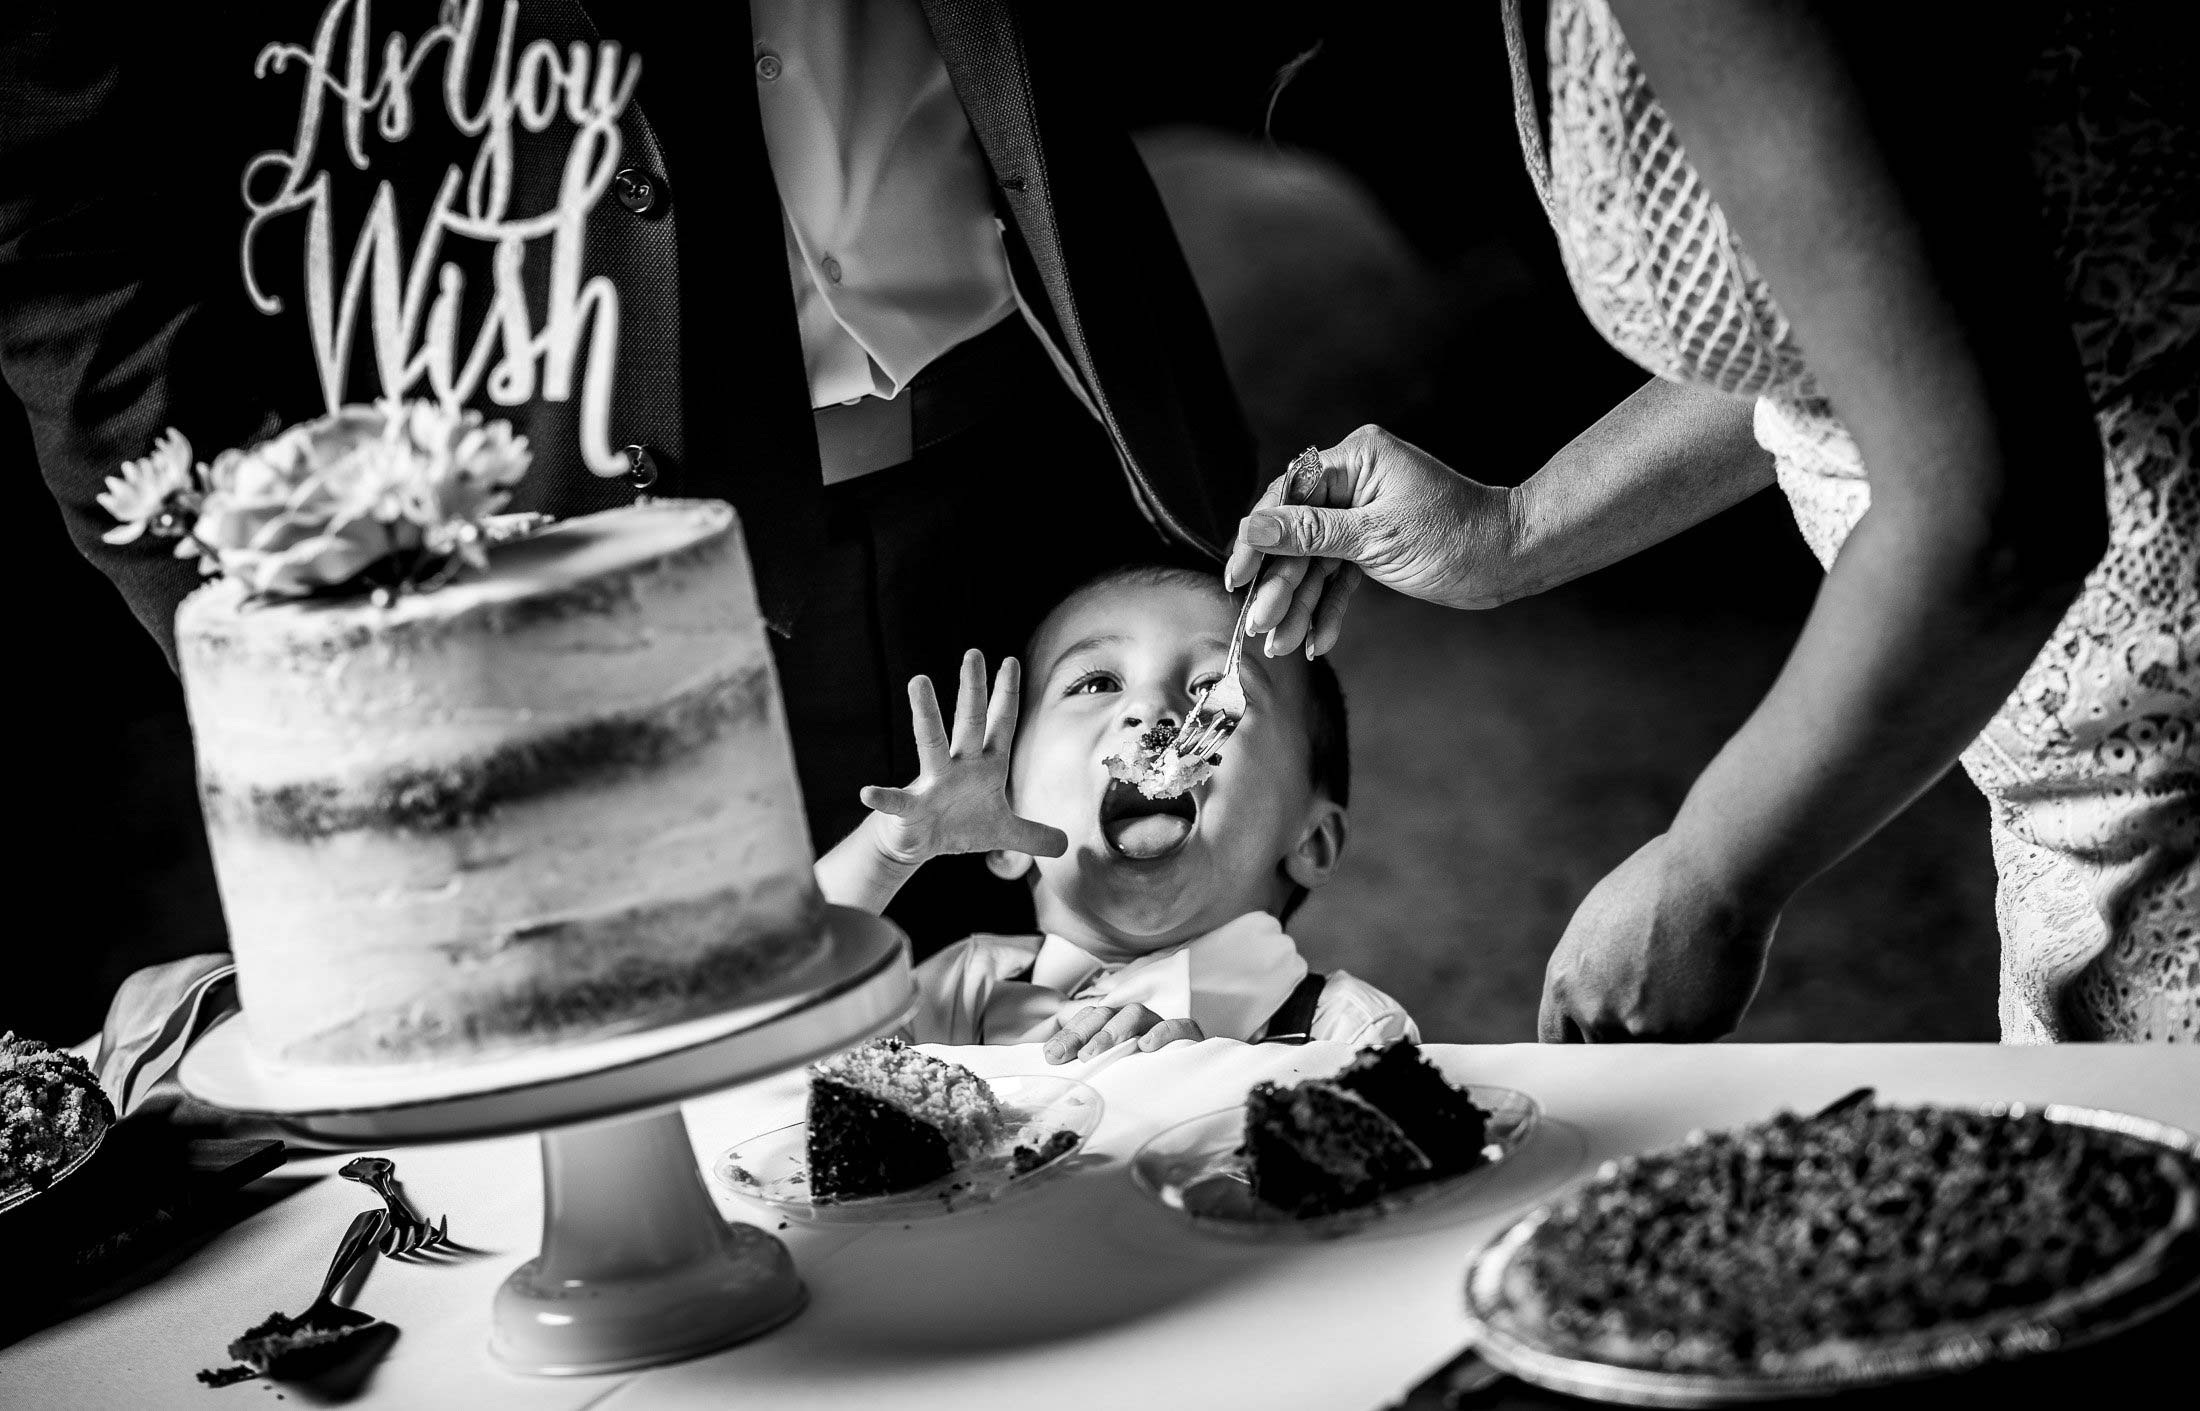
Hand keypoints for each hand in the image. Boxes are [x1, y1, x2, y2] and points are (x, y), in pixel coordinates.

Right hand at [860, 650, 1066, 867]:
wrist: (919, 843)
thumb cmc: (960, 825)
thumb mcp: (1003, 832)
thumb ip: (1034, 834)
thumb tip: (1067, 845)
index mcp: (986, 767)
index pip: (1000, 724)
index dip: (1007, 695)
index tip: (1010, 660)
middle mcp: (959, 766)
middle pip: (970, 723)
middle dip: (973, 690)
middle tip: (973, 653)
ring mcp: (933, 783)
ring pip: (931, 743)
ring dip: (926, 714)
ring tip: (918, 680)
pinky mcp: (911, 808)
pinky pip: (897, 801)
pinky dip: (883, 797)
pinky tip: (868, 792)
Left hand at [1043, 1004, 1204, 1062]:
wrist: (1194, 1079)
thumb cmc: (1145, 1072)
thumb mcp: (1114, 1068)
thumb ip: (1088, 1064)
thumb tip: (1054, 1066)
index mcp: (1115, 1023)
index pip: (1088, 1019)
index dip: (1068, 1034)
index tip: (1050, 1055)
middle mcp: (1135, 1019)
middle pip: (1105, 1014)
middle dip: (1082, 1033)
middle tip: (1066, 1055)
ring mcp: (1160, 1023)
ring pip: (1134, 1014)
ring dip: (1111, 1031)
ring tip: (1093, 1053)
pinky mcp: (1188, 1034)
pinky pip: (1177, 1026)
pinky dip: (1161, 1033)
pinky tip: (1145, 1046)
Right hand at [1224, 425, 1516, 656]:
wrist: (1511, 558)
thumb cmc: (1457, 536)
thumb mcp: (1376, 537)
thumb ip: (1310, 534)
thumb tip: (1253, 528)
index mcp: (1354, 460)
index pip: (1287, 497)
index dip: (1258, 540)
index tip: (1237, 576)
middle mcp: (1354, 481)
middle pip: (1297, 535)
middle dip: (1281, 584)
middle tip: (1260, 623)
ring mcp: (1363, 514)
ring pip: (1316, 562)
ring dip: (1301, 604)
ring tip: (1283, 644)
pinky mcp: (1373, 544)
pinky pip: (1339, 574)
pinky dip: (1329, 606)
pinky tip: (1316, 639)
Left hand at [1537, 834, 1780, 1041]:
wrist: (1714, 877)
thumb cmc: (1659, 884)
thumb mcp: (1598, 922)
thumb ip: (1589, 970)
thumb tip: (1594, 996)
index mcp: (1565, 984)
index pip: (1557, 1039)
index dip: (1579, 1040)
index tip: (1595, 1039)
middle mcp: (1597, 1014)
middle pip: (1605, 1049)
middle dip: (1625, 1033)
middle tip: (1653, 998)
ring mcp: (1645, 1030)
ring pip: (1653, 1047)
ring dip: (1668, 1025)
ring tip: (1688, 973)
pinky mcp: (1691, 1036)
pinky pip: (1695, 1039)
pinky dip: (1705, 1016)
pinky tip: (1712, 975)